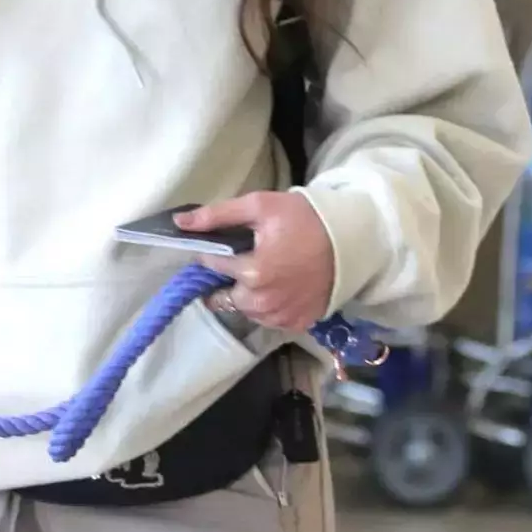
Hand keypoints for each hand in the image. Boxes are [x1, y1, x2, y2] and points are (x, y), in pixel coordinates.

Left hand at [175, 192, 333, 331]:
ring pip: (245, 309)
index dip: (213, 251)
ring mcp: (280, 317)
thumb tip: (180, 222)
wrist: (351, 239)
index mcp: (252, 273)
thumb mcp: (260, 206)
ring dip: (247, 294)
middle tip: (248, 257)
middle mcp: (263, 303)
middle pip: (225, 294)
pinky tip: (279, 286)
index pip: (212, 265)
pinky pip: (268, 319)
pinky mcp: (296, 324)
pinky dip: (267, 306)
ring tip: (265, 271)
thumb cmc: (304, 219)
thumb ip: (217, 215)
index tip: (223, 244)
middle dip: (230, 277)